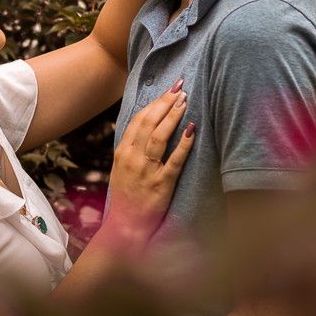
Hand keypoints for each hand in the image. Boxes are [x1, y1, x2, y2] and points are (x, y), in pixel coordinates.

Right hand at [104, 80, 193, 252]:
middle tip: (180, 88)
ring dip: (173, 116)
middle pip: (148, 123)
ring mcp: (145, 171)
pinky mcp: (160, 185)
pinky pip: (174, 161)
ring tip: (185, 101)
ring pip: (159, 137)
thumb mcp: (122, 169)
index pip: (138, 120)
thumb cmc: (127, 198)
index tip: (167, 89)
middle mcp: (131, 158)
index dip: (154, 102)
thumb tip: (147, 127)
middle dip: (165, 103)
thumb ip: (132, 149)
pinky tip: (193, 130)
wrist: (125, 227)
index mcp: (122, 152)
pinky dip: (183, 144)